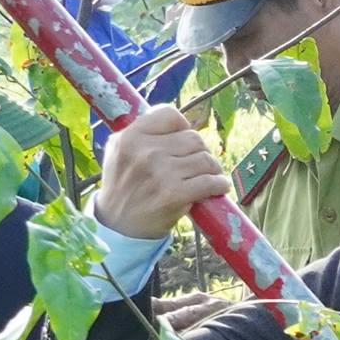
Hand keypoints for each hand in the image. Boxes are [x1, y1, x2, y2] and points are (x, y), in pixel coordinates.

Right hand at [98, 112, 233, 242]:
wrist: (120, 225)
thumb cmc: (125, 185)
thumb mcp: (120, 151)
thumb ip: (143, 133)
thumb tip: (178, 121)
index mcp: (130, 137)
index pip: (170, 115)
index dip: (182, 126)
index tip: (183, 140)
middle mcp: (145, 152)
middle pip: (193, 138)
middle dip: (200, 151)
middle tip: (196, 165)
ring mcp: (161, 173)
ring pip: (206, 159)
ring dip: (212, 169)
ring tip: (207, 177)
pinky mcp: (175, 194)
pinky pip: (211, 181)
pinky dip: (219, 185)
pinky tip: (217, 187)